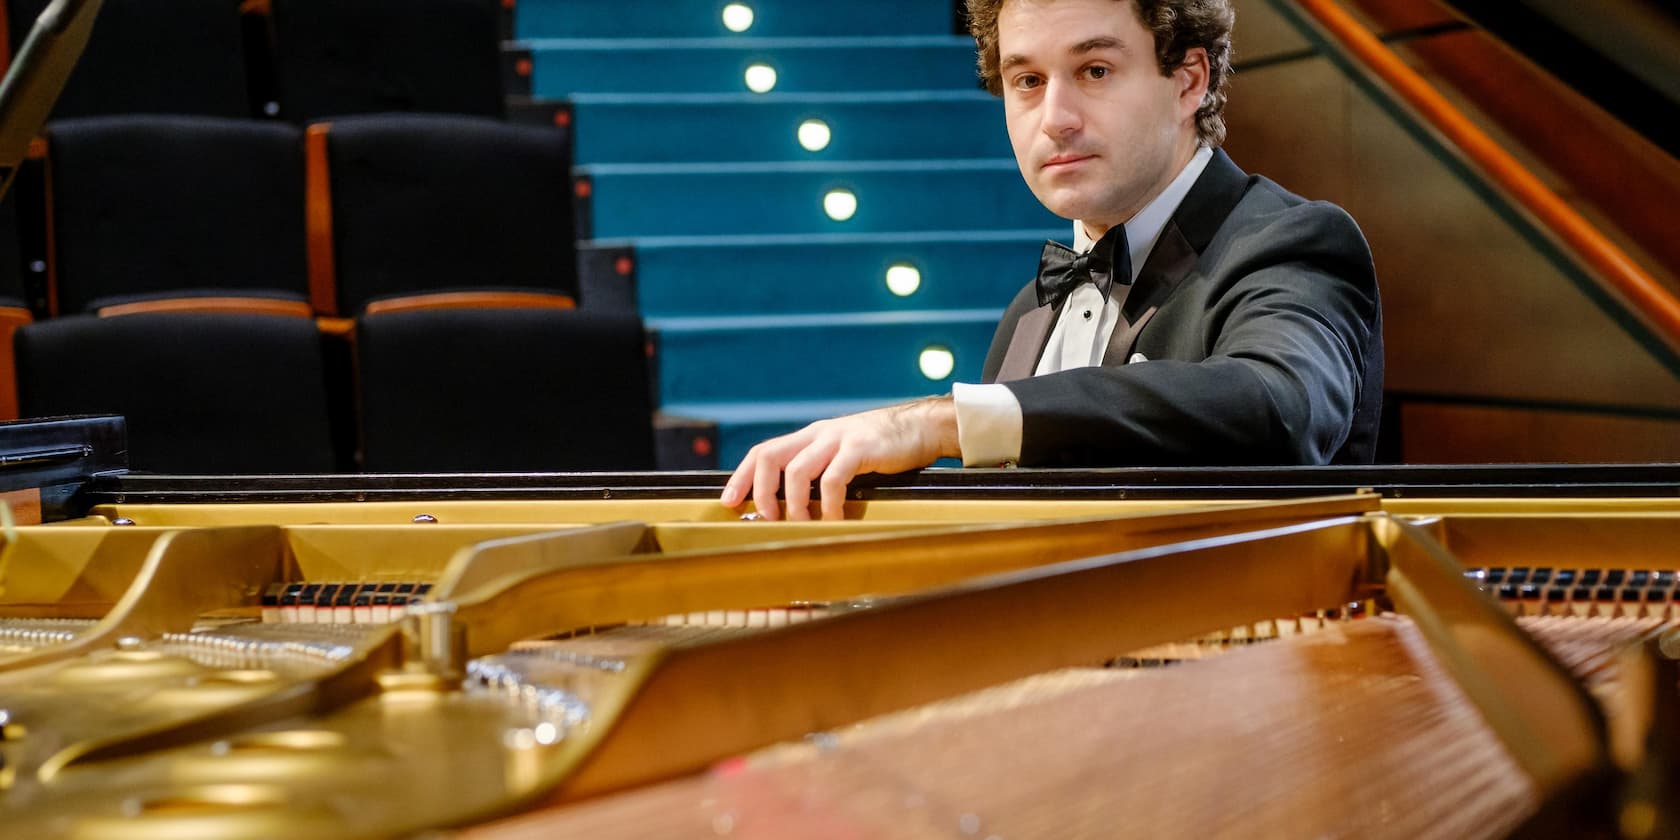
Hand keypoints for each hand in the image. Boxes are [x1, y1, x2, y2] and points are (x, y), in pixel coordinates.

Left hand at [720, 396, 959, 520]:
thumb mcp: (841, 454)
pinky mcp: (860, 448)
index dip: (741, 477)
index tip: (728, 503)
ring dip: (794, 504)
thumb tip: (794, 507)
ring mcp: (838, 439)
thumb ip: (819, 471)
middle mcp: (817, 435)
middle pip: (770, 457)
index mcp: (809, 437)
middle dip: (760, 492)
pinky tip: (835, 519)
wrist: (920, 427)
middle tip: (767, 520)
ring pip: (797, 471)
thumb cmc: (881, 448)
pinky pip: (834, 479)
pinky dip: (829, 504)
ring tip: (802, 526)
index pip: (762, 452)